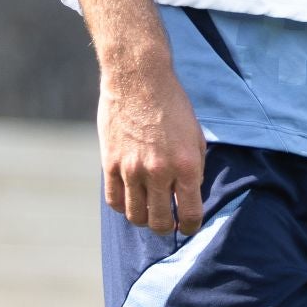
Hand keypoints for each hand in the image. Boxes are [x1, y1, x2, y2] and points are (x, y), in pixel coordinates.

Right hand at [98, 60, 206, 237]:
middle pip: (160, 221)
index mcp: (186, 165)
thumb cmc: (172, 105)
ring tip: (149, 212)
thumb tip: (189, 194)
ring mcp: (132, 170)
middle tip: (167, 223)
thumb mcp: (195, 135)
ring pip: (136, 216)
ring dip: (144, 219)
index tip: (188, 227)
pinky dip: (123, 206)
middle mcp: (159, 172)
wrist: (139, 79)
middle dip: (166, 227)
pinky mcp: (110, 164)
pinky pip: (114, 200)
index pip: (190, 213)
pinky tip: (130, 199)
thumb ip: (194, 167)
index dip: (191, 226)